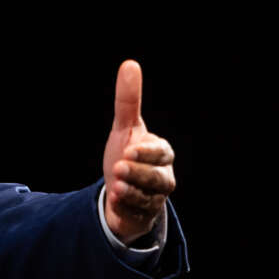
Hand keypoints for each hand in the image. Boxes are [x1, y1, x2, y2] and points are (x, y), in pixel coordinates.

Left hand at [102, 60, 175, 243]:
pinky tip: (114, 201)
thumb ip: (128, 100)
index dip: (147, 152)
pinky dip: (127, 207)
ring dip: (133, 192)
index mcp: (162, 153)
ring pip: (151, 198)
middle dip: (139, 173)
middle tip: (118, 168)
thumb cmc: (127, 153)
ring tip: (115, 186)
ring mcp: (155, 197)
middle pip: (159, 178)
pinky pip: (138, 213)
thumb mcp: (124, 127)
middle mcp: (163, 176)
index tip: (129, 149)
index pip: (162, 152)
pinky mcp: (142, 214)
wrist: (121, 187)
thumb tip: (130, 64)